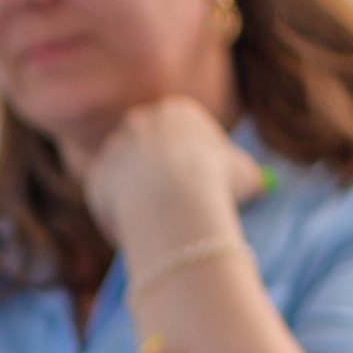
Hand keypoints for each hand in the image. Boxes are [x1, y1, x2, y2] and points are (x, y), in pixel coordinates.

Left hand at [80, 101, 264, 263]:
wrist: (173, 196)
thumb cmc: (217, 180)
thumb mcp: (245, 174)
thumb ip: (246, 174)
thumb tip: (257, 183)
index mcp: (177, 112)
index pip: (183, 136)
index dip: (193, 164)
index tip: (199, 188)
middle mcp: (140, 122)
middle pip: (150, 153)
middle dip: (159, 179)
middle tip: (173, 210)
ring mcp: (114, 149)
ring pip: (127, 180)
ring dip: (137, 202)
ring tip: (157, 231)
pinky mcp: (96, 178)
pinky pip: (109, 205)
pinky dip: (120, 222)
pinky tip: (138, 240)